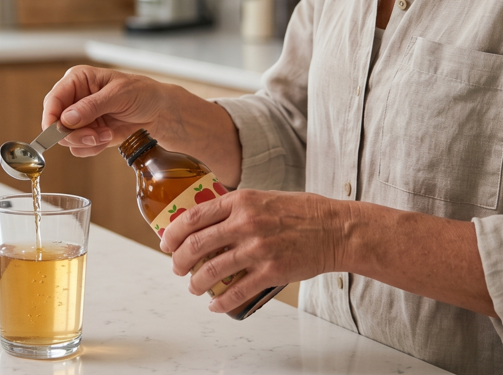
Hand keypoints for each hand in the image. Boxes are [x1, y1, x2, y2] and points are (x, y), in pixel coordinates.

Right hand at [41, 66, 177, 156]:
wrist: (158, 111)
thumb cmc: (142, 93)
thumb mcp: (118, 94)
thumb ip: (91, 106)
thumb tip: (66, 119)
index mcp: (78, 80)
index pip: (53, 99)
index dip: (51, 118)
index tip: (58, 132)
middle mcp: (75, 98)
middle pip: (55, 122)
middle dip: (74, 133)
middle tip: (95, 136)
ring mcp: (81, 118)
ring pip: (66, 138)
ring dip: (86, 141)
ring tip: (107, 134)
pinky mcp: (89, 133)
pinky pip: (79, 148)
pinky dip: (92, 148)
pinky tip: (107, 139)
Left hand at [158, 189, 345, 312]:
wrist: (336, 229)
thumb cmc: (302, 212)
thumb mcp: (263, 197)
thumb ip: (236, 208)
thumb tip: (207, 221)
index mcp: (240, 202)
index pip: (193, 217)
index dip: (173, 233)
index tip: (166, 243)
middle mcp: (245, 224)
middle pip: (195, 245)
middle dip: (178, 261)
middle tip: (176, 268)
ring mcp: (257, 249)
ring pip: (211, 271)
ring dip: (196, 283)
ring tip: (194, 287)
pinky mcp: (271, 272)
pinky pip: (236, 292)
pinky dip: (220, 302)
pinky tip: (215, 305)